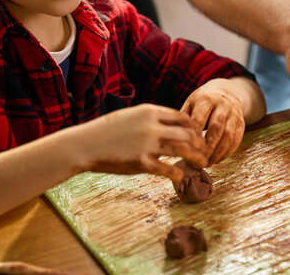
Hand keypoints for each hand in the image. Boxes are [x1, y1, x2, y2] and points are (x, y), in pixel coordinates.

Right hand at [76, 104, 206, 181]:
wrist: (84, 144)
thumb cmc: (107, 132)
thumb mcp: (131, 116)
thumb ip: (151, 119)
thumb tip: (170, 125)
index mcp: (150, 111)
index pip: (183, 117)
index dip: (196, 128)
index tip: (200, 137)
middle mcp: (151, 125)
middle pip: (188, 133)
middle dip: (200, 144)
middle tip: (204, 153)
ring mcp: (147, 144)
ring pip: (183, 150)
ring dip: (196, 158)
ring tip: (201, 165)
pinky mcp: (140, 162)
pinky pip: (167, 169)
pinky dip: (177, 174)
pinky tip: (180, 177)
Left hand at [181, 78, 246, 165]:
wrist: (226, 92)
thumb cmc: (202, 101)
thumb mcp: (190, 103)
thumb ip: (184, 119)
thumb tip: (175, 139)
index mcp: (206, 100)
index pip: (199, 120)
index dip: (193, 137)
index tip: (186, 150)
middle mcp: (222, 105)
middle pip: (216, 128)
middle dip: (207, 147)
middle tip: (198, 161)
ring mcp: (234, 114)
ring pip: (228, 136)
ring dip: (218, 152)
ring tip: (208, 163)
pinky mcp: (241, 123)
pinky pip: (236, 139)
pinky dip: (228, 152)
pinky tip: (218, 159)